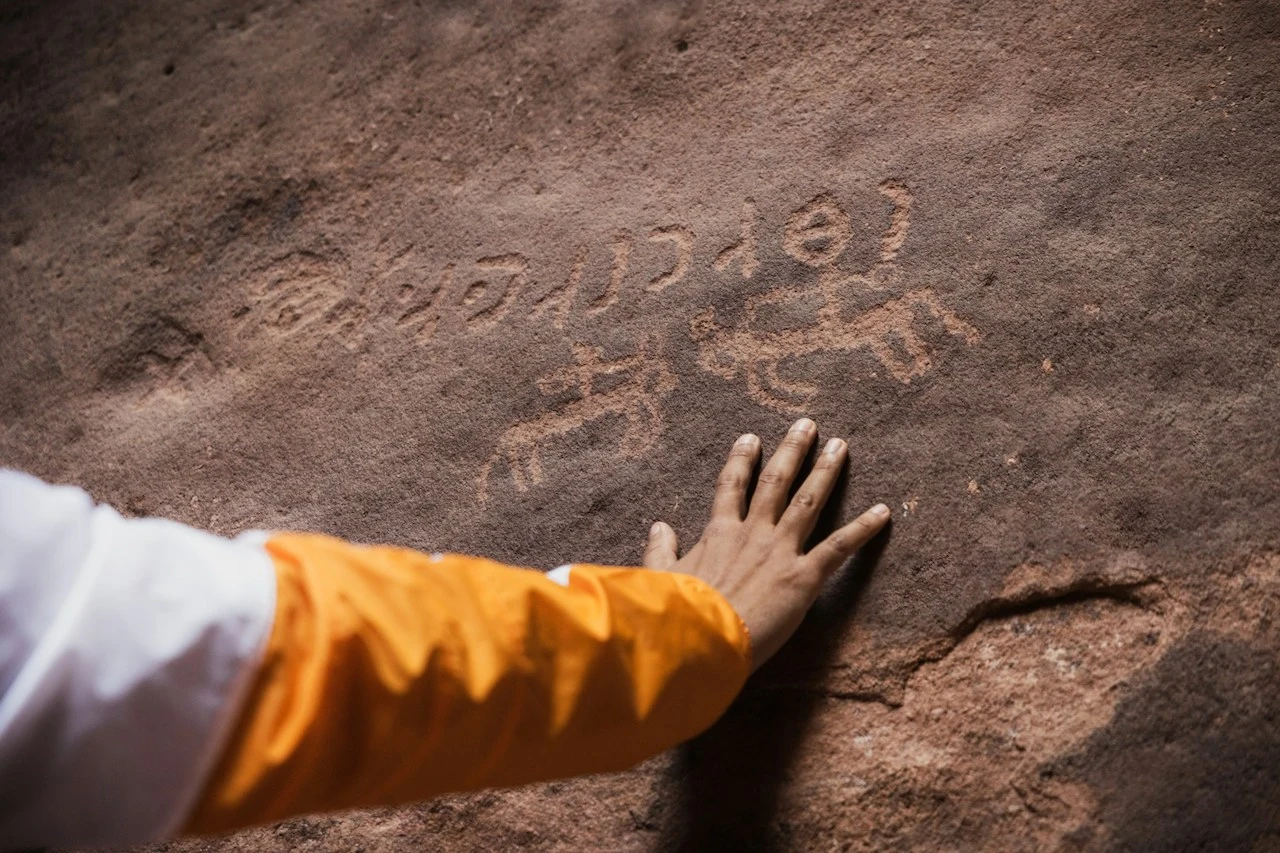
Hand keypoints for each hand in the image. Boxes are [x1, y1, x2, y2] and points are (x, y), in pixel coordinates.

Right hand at [643, 418, 889, 669]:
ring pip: (808, 501)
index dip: (742, 460)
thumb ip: (661, 551)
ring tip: (840, 446)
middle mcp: (753, 533)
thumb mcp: (663, 577)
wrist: (700, 639)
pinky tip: (883, 512)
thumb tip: (658, 527)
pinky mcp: (803, 577)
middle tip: (807, 425)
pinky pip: (839, 546)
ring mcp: (780, 551)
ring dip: (826, 471)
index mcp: (718, 532)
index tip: (750, 438)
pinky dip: (863, 528)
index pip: (731, 486)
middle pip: (775, 482)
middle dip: (792, 450)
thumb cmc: (678, 614)